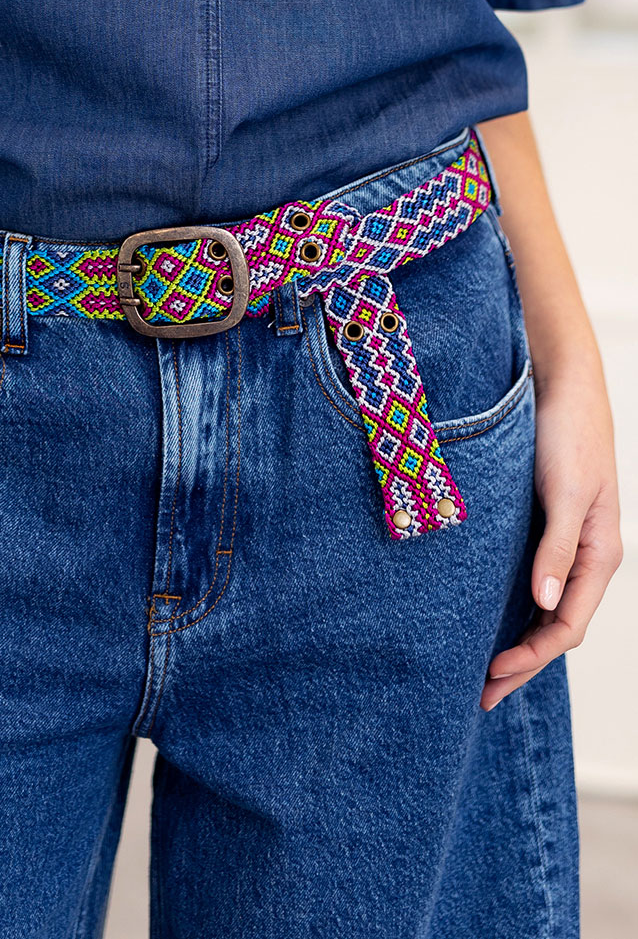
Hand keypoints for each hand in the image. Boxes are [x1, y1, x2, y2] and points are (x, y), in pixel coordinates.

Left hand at [480, 364, 622, 709]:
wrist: (564, 383)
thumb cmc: (568, 433)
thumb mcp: (563, 491)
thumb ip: (555, 547)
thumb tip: (543, 602)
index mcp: (599, 554)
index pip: (566, 626)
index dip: (530, 658)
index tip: (490, 677)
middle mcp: (586, 555)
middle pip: (556, 625)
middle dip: (522, 663)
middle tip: (481, 695)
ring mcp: (568, 542)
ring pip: (546, 607)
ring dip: (518, 639)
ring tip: (482, 668)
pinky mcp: (548, 525)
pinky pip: (535, 581)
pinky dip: (516, 607)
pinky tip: (490, 616)